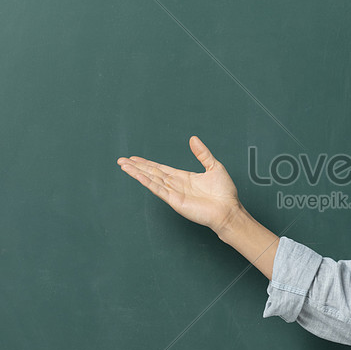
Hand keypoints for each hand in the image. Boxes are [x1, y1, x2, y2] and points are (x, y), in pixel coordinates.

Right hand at [117, 136, 241, 231]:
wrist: (228, 210)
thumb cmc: (224, 193)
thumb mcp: (214, 166)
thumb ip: (202, 153)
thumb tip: (193, 139)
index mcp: (183, 177)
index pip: (161, 168)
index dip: (147, 163)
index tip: (135, 158)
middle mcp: (176, 185)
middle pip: (152, 173)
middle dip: (137, 166)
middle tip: (121, 160)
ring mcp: (174, 193)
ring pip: (151, 180)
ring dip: (137, 172)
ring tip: (124, 166)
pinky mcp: (175, 201)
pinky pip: (158, 189)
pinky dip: (147, 182)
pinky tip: (137, 176)